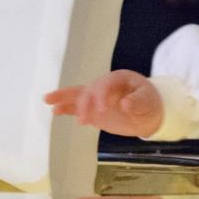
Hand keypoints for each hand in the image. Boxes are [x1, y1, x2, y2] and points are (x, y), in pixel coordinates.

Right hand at [44, 69, 164, 136]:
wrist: (149, 113)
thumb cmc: (150, 104)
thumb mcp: (148, 102)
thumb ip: (138, 102)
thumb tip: (125, 104)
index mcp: (118, 79)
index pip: (105, 84)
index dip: (101, 96)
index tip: (102, 112)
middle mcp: (104, 85)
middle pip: (88, 90)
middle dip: (84, 104)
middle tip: (83, 120)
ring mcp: (97, 97)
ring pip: (78, 95)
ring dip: (63, 98)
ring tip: (47, 101)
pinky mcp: (93, 109)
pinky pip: (77, 107)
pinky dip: (66, 108)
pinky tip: (54, 111)